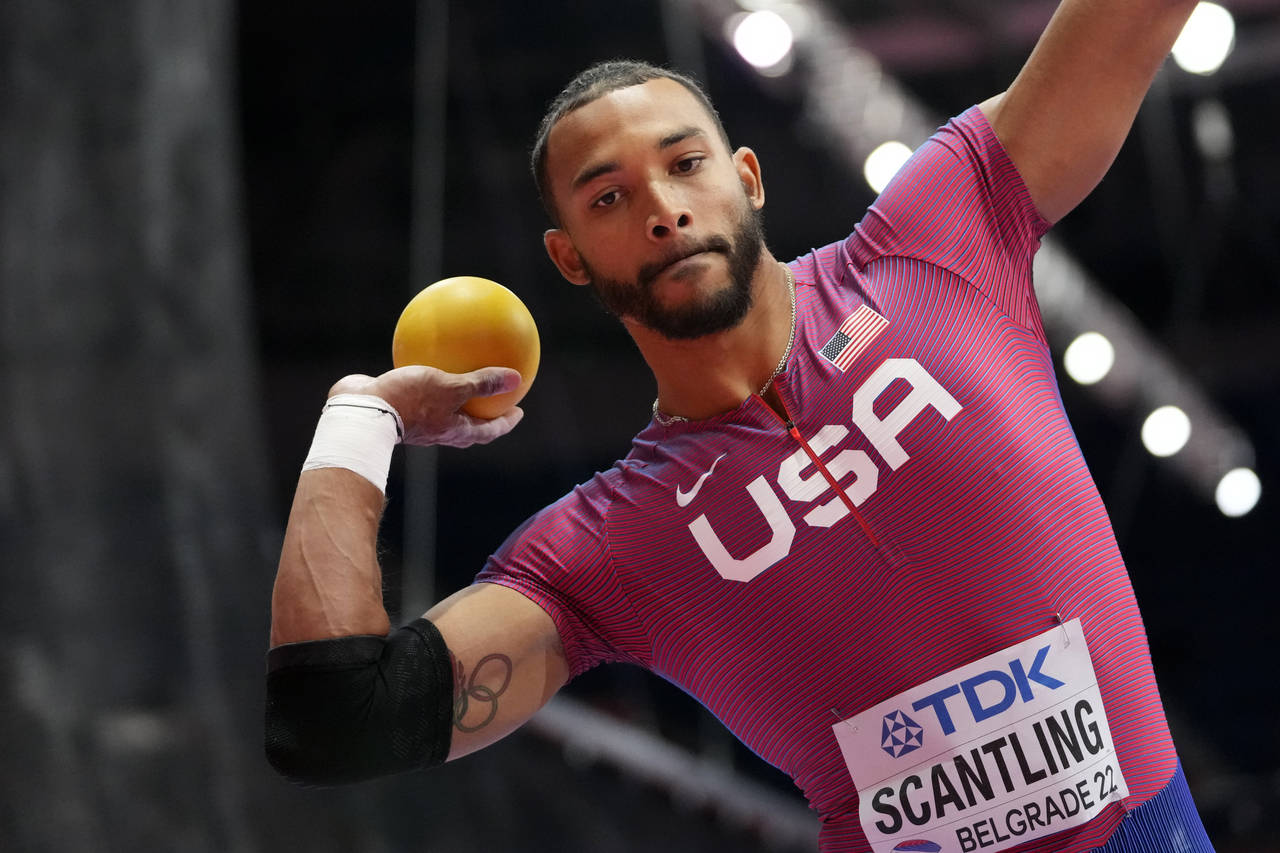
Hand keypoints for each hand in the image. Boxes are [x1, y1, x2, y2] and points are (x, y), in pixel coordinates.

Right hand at [329, 366, 523, 447]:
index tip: (518, 412)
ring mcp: (418, 419)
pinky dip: (426, 374)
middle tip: (496, 395)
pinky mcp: (398, 404)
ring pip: (442, 405)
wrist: (361, 410)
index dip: (506, 422)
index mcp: (454, 430)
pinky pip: (418, 387)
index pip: (489, 430)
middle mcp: (438, 428)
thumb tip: (516, 378)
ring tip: (461, 372)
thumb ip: (481, 382)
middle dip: (483, 410)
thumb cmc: (409, 401)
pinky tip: (424, 351)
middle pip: (468, 422)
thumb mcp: (450, 387)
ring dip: (454, 393)